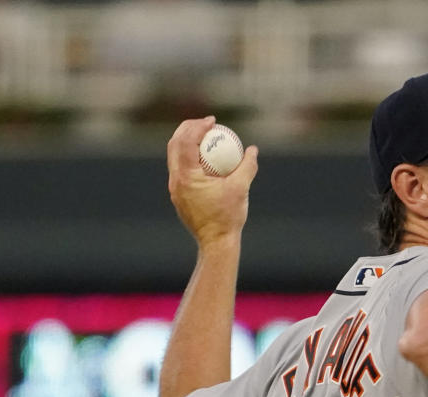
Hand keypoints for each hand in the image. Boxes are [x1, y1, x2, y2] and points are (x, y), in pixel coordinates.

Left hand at [166, 116, 258, 247]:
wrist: (216, 243)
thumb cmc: (228, 218)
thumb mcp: (241, 189)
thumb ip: (247, 167)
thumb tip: (252, 150)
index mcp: (187, 177)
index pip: (186, 142)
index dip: (197, 127)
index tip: (212, 122)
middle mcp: (176, 181)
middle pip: (175, 145)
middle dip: (188, 129)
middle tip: (206, 124)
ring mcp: (175, 189)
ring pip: (175, 157)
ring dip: (188, 142)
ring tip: (206, 137)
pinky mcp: (180, 195)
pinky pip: (181, 169)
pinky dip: (191, 158)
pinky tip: (207, 160)